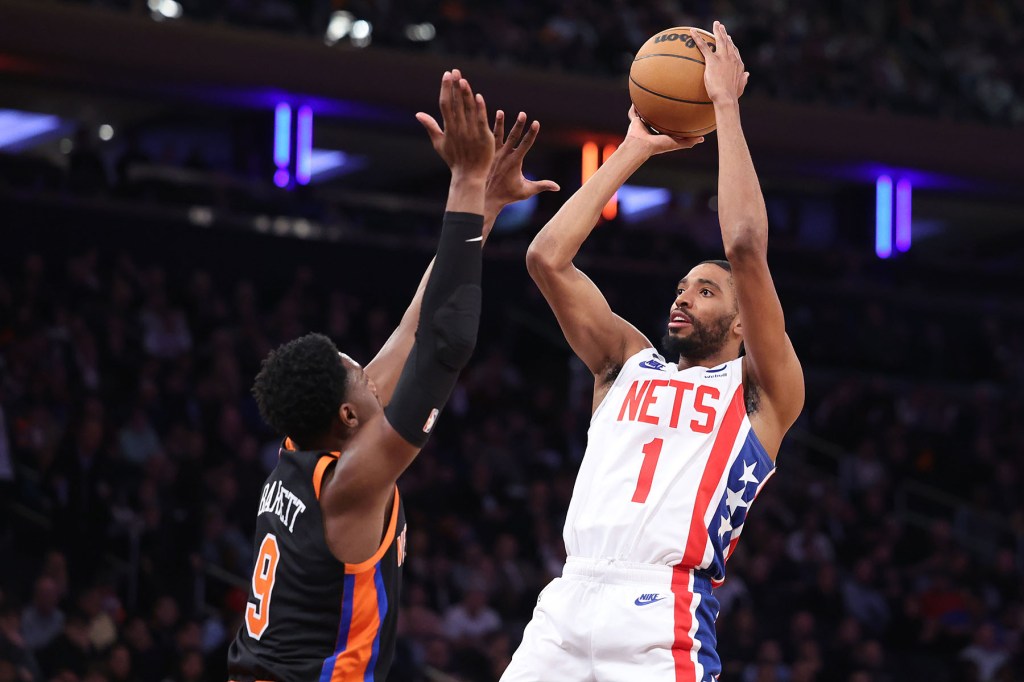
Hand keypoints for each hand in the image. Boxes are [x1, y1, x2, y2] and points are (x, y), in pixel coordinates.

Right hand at [416, 69, 495, 180]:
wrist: (468, 176)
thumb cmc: (454, 160)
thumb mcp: (439, 143)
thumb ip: (430, 126)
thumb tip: (418, 114)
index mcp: (448, 128)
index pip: (445, 104)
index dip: (446, 89)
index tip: (446, 75)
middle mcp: (458, 129)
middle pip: (455, 104)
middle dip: (454, 86)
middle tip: (454, 70)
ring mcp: (471, 133)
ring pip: (467, 110)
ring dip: (465, 94)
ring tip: (463, 79)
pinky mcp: (483, 137)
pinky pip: (480, 121)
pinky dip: (479, 109)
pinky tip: (478, 96)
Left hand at [484, 110, 559, 231]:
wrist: (486, 198)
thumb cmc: (507, 195)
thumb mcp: (526, 191)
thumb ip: (542, 186)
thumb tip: (558, 187)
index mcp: (515, 162)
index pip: (526, 144)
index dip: (532, 133)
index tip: (536, 122)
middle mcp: (504, 155)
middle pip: (513, 136)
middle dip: (519, 125)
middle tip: (523, 114)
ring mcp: (494, 154)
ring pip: (497, 135)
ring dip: (499, 123)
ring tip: (500, 112)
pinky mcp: (486, 155)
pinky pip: (486, 140)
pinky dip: (486, 131)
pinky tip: (484, 122)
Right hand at [625, 105, 703, 155]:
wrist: (642, 145)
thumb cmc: (659, 145)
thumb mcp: (677, 144)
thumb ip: (689, 141)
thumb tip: (702, 138)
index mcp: (660, 135)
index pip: (667, 128)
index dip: (672, 122)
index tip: (678, 115)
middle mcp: (651, 130)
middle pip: (656, 120)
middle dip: (660, 114)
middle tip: (665, 104)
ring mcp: (642, 126)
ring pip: (645, 115)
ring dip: (647, 108)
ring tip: (651, 99)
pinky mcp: (634, 122)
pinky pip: (634, 112)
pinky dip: (635, 106)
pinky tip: (639, 96)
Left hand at [690, 22, 748, 104]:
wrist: (726, 97)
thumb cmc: (732, 96)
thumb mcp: (740, 87)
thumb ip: (744, 79)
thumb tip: (747, 74)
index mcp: (738, 64)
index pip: (735, 51)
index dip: (732, 45)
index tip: (730, 39)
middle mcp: (732, 58)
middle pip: (728, 43)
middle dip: (724, 33)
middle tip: (721, 26)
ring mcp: (723, 58)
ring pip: (720, 40)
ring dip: (717, 31)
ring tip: (715, 25)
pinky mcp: (712, 60)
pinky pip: (703, 46)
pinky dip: (697, 38)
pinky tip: (692, 32)